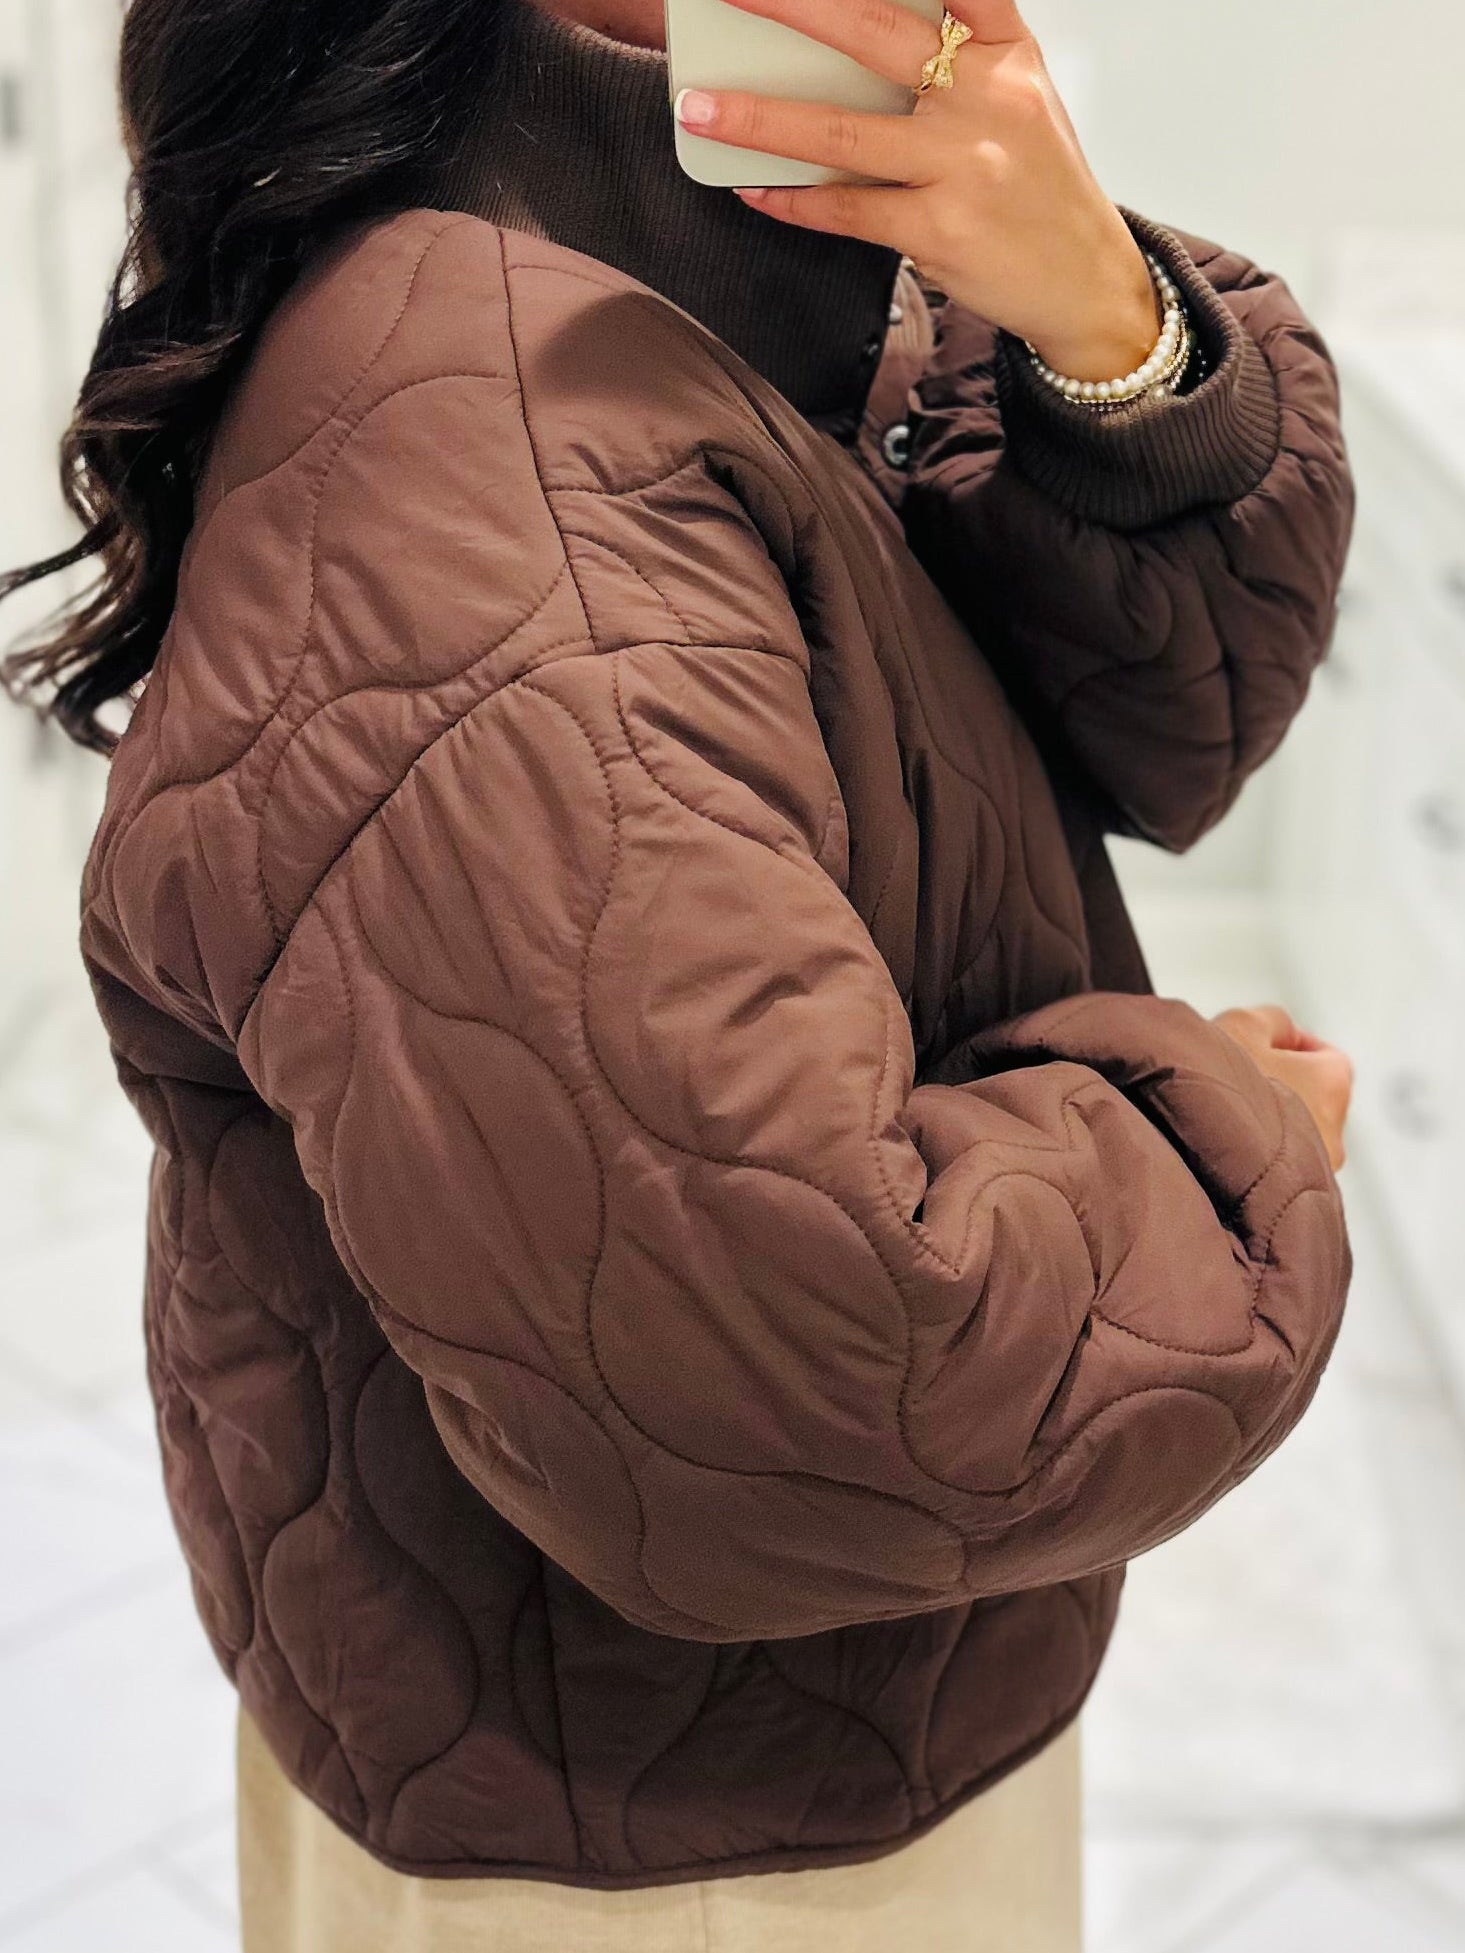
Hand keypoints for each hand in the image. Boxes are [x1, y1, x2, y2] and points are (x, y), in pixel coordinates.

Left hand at [673, 0, 1159, 380]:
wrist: (1086, 281)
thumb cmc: (1039, 187)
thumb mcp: (1018, 98)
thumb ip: (958, 58)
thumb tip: (849, 46)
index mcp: (1008, 52)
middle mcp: (988, 98)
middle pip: (876, 33)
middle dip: (795, 5)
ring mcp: (962, 167)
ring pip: (843, 133)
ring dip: (760, 119)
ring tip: (700, 105)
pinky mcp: (939, 232)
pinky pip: (847, 210)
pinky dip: (793, 201)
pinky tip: (753, 188)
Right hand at [1211, 1004, 1353, 1171]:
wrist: (1200, 1162)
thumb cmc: (1225, 1094)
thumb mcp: (1241, 1026)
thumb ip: (1271, 1020)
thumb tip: (1278, 1031)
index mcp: (1334, 1082)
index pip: (1325, 1055)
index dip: (1289, 1045)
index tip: (1256, 1047)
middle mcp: (1336, 1132)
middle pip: (1309, 1098)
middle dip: (1276, 1088)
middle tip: (1233, 1080)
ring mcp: (1316, 1174)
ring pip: (1291, 1137)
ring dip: (1263, 1125)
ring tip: (1222, 1120)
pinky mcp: (1292, 1205)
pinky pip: (1276, 1171)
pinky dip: (1256, 1160)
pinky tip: (1223, 1152)